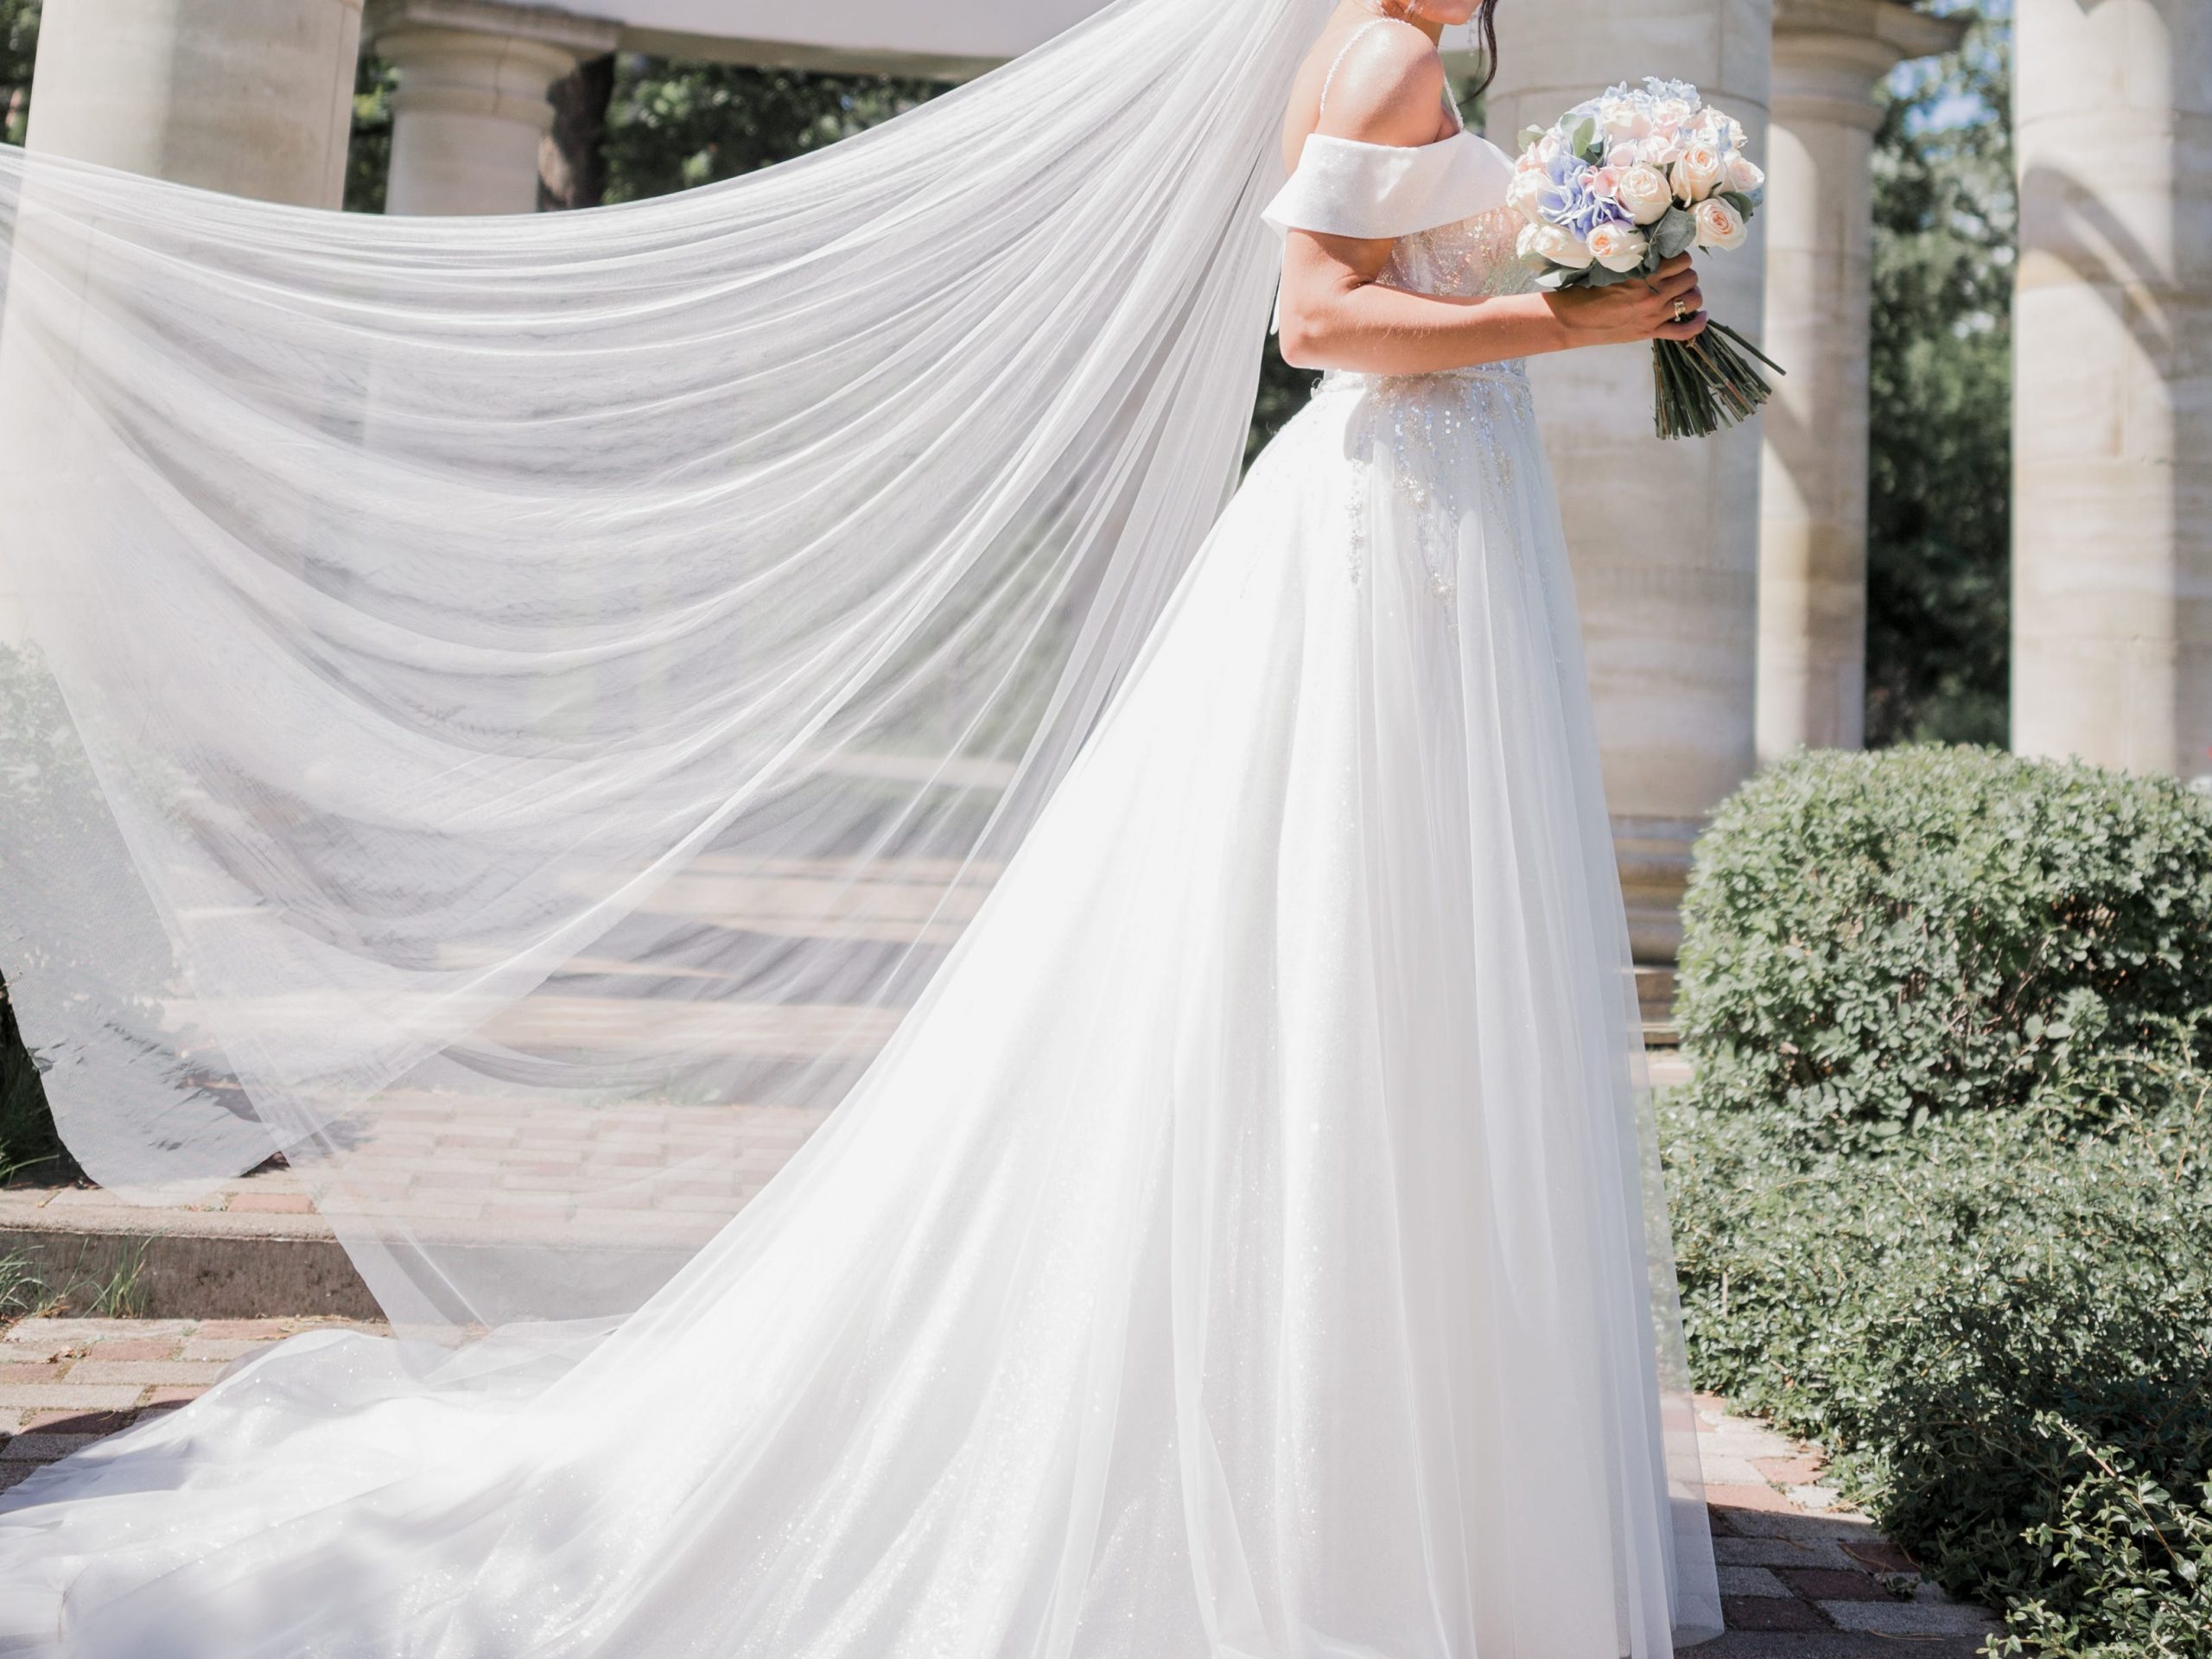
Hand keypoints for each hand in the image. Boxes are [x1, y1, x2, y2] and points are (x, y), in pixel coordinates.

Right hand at [1547, 254, 1707, 346]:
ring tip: (1682, 292)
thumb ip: (1636, 260)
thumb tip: (1656, 251)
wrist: (1570, 320)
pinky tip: (1701, 315)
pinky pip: (1685, 331)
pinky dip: (1698, 323)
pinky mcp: (1650, 332)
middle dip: (1686, 273)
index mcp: (1644, 274)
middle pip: (1691, 277)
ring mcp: (1654, 315)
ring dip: (1691, 293)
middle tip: (1675, 275)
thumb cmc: (1584, 289)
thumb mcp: (1611, 267)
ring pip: (1693, 299)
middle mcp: (1653, 294)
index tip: (1671, 259)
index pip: (1681, 258)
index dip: (1679, 257)